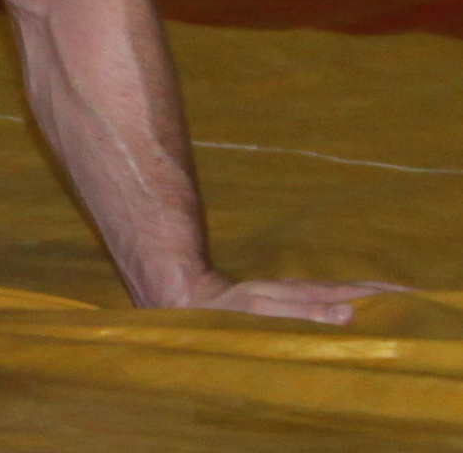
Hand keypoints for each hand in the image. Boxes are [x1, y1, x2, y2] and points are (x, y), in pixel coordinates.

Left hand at [185, 278, 404, 325]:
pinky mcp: (278, 300)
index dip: (379, 293)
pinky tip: (346, 306)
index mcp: (299, 292)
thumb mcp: (265, 313)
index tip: (409, 295)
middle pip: (346, 288)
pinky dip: (341, 299)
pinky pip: (318, 298)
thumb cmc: (227, 313)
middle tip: (412, 297)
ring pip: (334, 291)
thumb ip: (305, 312)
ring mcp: (287, 293)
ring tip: (390, 299)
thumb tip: (350, 313)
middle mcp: (296, 289)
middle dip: (379, 291)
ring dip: (363, 294)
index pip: (349, 292)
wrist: (189, 300)